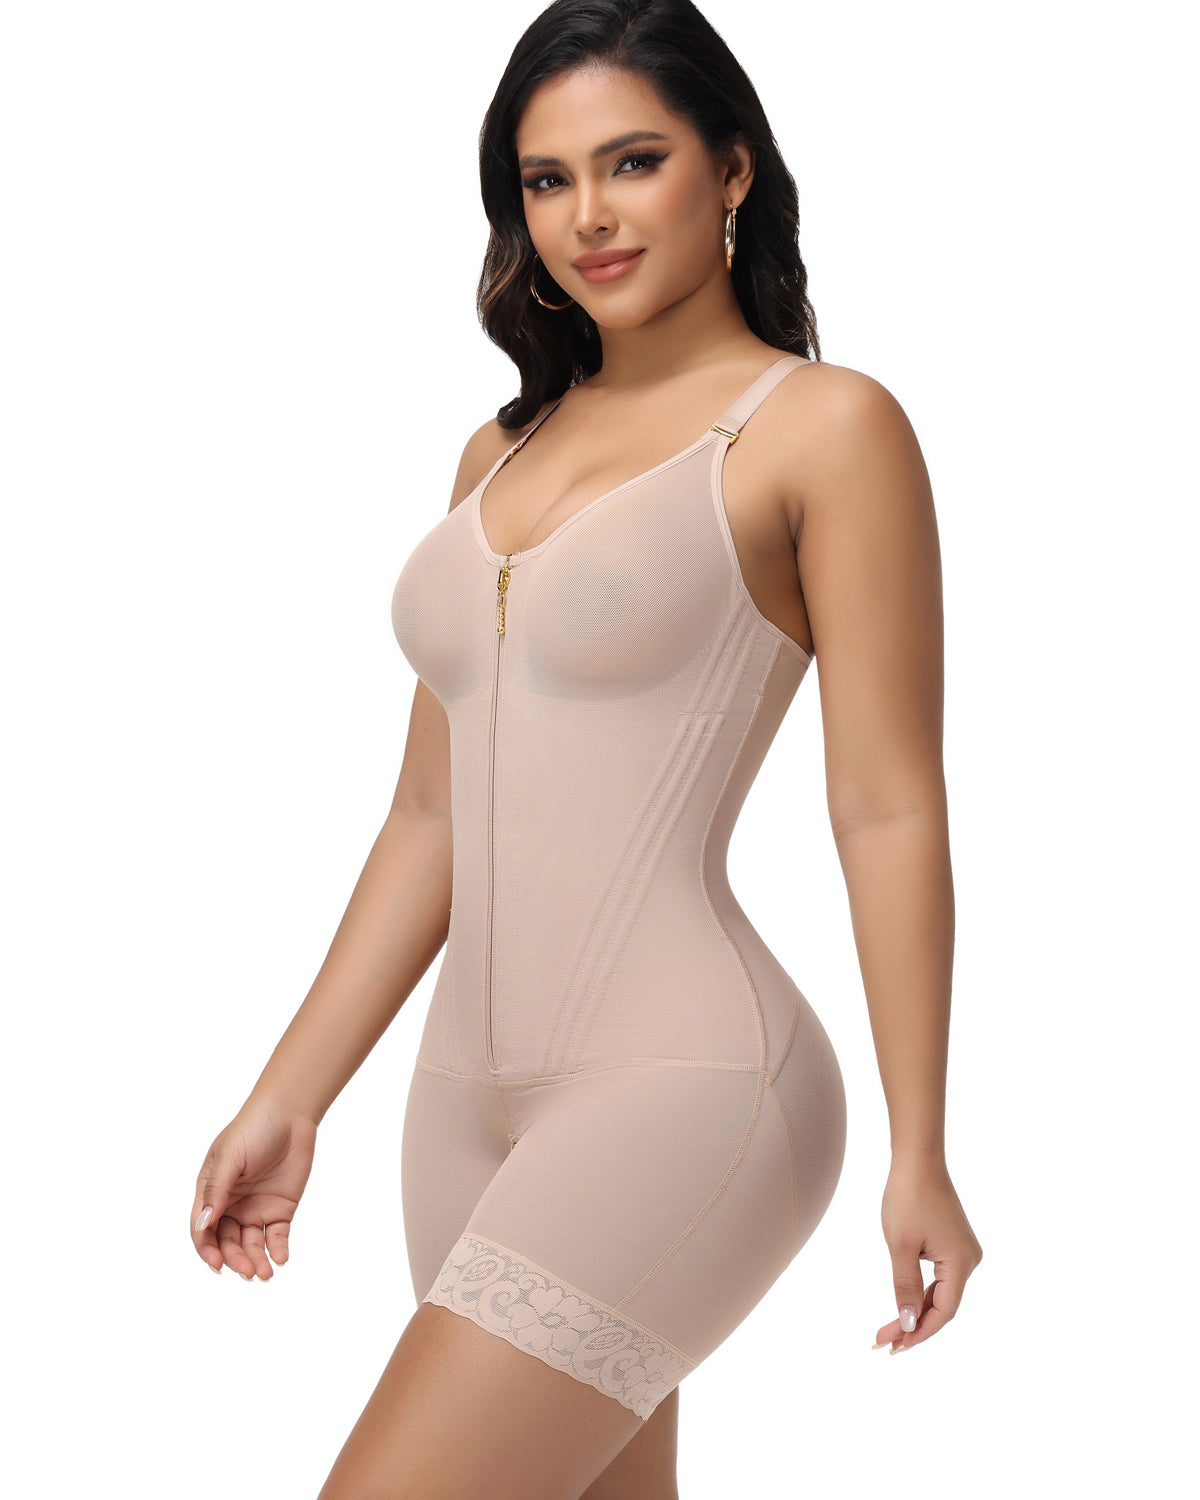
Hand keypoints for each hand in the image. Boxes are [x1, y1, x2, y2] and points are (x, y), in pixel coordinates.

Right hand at [190, 1097, 317, 1279]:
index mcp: (211, 1193)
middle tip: (248, 1271)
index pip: (203, 1230)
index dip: (207, 1250)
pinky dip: (277, 1250)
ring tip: (265, 1273)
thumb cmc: (253, 1129)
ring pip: (251, 1245)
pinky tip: (280, 1259)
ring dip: (255, 1260)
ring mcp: (255, 1209)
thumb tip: (203, 1222)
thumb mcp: (230, 1157)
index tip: (217, 1265)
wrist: (290, 1114)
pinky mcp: (280, 1209)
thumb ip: (216, 1189)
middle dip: (235, 1259)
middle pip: (227, 1242)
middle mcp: (231, 1206)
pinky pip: (276, 1236)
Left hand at [873, 1152, 982, 1353]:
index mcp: (961, 1263)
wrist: (918, 1159)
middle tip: (884, 1341)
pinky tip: (905, 1303)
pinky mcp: (954, 1242)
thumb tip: (909, 1322)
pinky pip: (940, 1276)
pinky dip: (922, 1291)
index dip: (920, 1332)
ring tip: (889, 1329)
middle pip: (943, 1304)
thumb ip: (906, 1287)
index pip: (944, 1312)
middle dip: (913, 1324)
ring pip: (940, 1291)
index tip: (894, 1346)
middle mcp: (969, 1260)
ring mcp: (963, 1251)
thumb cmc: (908, 1198)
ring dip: (916, 1309)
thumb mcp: (901, 1246)